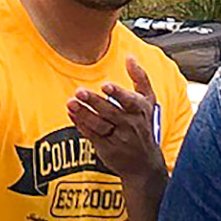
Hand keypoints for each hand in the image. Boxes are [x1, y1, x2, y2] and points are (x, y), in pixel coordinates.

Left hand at [68, 56, 164, 180]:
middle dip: (94, 102)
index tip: (106, 86)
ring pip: (99, 124)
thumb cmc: (144, 125)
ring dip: (84, 113)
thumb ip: (140, 78)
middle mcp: (130, 125)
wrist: (144, 164)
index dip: (118, 93)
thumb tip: (130, 56)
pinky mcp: (106, 148)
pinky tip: (72, 113)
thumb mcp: (149, 101)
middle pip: (111, 112)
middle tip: (80, 91)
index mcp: (141, 111)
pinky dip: (81, 124)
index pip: (130, 101)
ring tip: (71, 103)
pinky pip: (92, 135)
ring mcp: (118, 138)